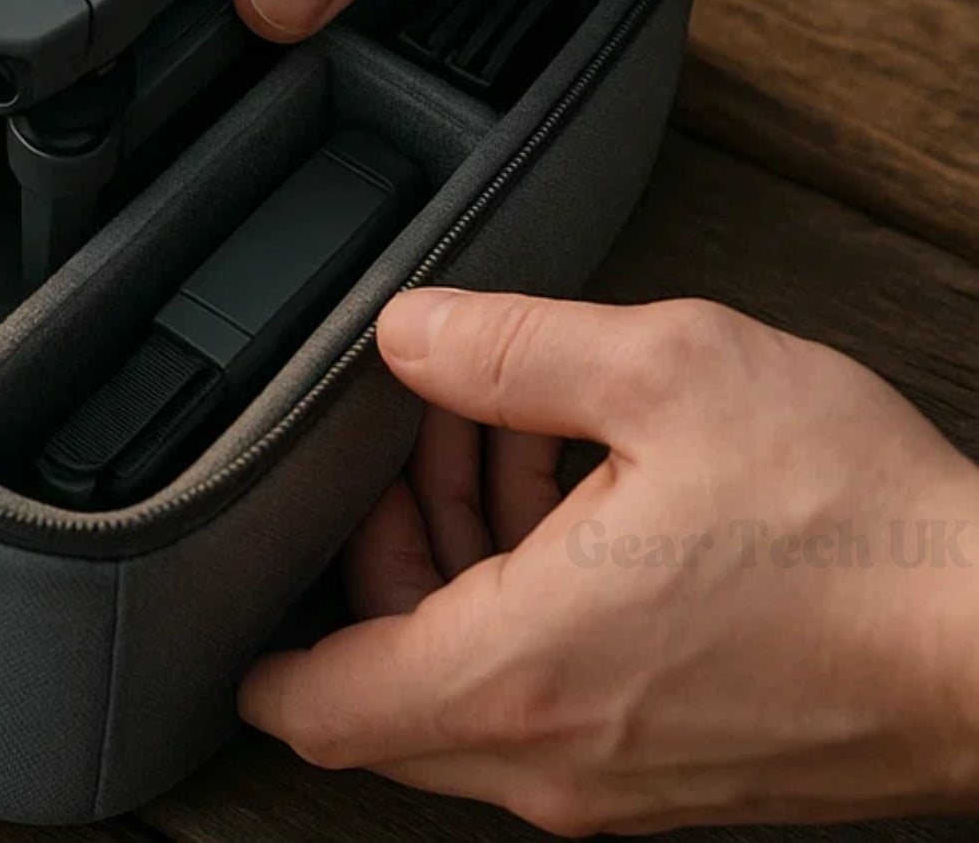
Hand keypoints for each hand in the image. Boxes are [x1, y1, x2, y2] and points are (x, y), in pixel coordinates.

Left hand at [239, 290, 978, 833]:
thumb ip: (507, 347)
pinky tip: (592, 494)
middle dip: (383, 544)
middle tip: (435, 430)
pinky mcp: (676, 770)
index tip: (250, 564)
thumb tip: (404, 333)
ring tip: (522, 435)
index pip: (319, 708)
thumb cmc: (860, 530)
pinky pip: (551, 695)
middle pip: (385, 677)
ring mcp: (619, 779)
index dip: (259, 642)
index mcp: (518, 672)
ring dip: (464, 560)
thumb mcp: (665, 372)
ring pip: (469, 681)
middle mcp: (555, 756)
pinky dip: (534, 602)